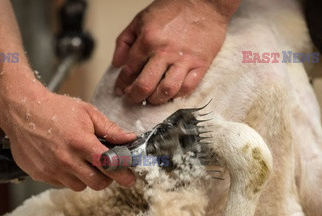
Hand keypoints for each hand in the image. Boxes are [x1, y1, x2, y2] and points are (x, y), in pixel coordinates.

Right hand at [0, 86, 136, 190]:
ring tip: (82, 162)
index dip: (123, 174)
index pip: (109, 166)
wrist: (21, 110)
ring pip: (80, 186)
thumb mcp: (87, 113)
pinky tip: (65, 161)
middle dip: (106, 178)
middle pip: (97, 183)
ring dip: (86, 178)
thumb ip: (110, 129)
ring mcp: (51, 169)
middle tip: (106, 169)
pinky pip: (62, 184)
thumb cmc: (54, 109)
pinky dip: (68, 176)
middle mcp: (66, 159)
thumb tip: (130, 138)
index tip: (130, 179)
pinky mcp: (40, 174)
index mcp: (81, 143)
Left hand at [112, 0, 238, 104]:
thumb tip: (117, 64)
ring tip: (151, 99)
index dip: (122, 84)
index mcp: (148, 39)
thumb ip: (124, 41)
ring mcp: (184, 59)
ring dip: (155, 100)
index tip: (120, 90)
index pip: (129, 70)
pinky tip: (170, 94)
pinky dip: (177, 95)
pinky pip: (188, 88)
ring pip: (166, 90)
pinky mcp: (201, 64)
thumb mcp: (141, 19)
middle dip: (135, 96)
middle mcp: (164, 51)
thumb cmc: (173, 9)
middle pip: (145, 85)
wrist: (205, 2)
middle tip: (132, 99)